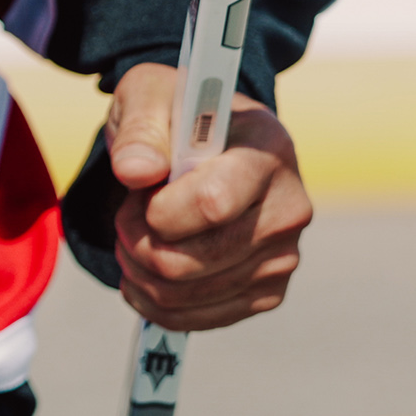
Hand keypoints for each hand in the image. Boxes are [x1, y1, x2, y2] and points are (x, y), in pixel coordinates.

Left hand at [104, 62, 313, 329]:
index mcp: (268, 151)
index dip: (159, 210)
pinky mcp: (268, 291)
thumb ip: (140, 129)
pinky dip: (154, 300)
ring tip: (134, 234)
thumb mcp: (149, 96)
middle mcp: (288, 209)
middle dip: (137, 240)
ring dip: (139, 269)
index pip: (212, 204)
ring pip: (186, 293)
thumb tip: (135, 172)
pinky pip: (197, 318)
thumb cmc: (177, 115)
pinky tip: (143, 272)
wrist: (206, 144)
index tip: (140, 189)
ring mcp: (282, 257)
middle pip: (194, 259)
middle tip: (127, 213)